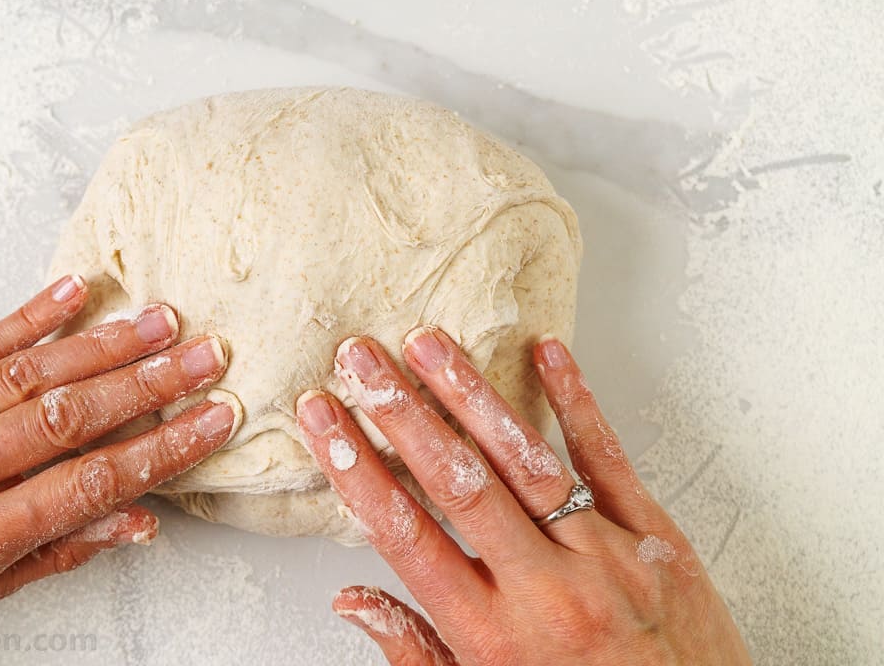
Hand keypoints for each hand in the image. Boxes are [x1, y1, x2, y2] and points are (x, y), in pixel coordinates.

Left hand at [0, 275, 238, 664]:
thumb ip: (61, 549)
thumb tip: (139, 519)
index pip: (86, 484)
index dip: (159, 450)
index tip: (208, 423)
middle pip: (67, 418)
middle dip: (148, 385)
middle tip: (204, 359)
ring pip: (29, 373)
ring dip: (104, 344)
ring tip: (161, 323)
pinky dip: (31, 315)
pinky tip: (75, 291)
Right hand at [296, 329, 750, 664]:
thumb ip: (416, 650)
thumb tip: (351, 600)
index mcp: (493, 637)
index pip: (405, 535)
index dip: (356, 470)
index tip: (323, 421)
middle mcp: (546, 592)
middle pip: (457, 484)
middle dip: (400, 413)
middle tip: (361, 361)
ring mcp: (606, 558)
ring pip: (524, 460)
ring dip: (469, 394)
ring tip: (428, 344)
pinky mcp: (657, 538)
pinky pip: (608, 458)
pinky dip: (575, 401)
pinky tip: (546, 353)